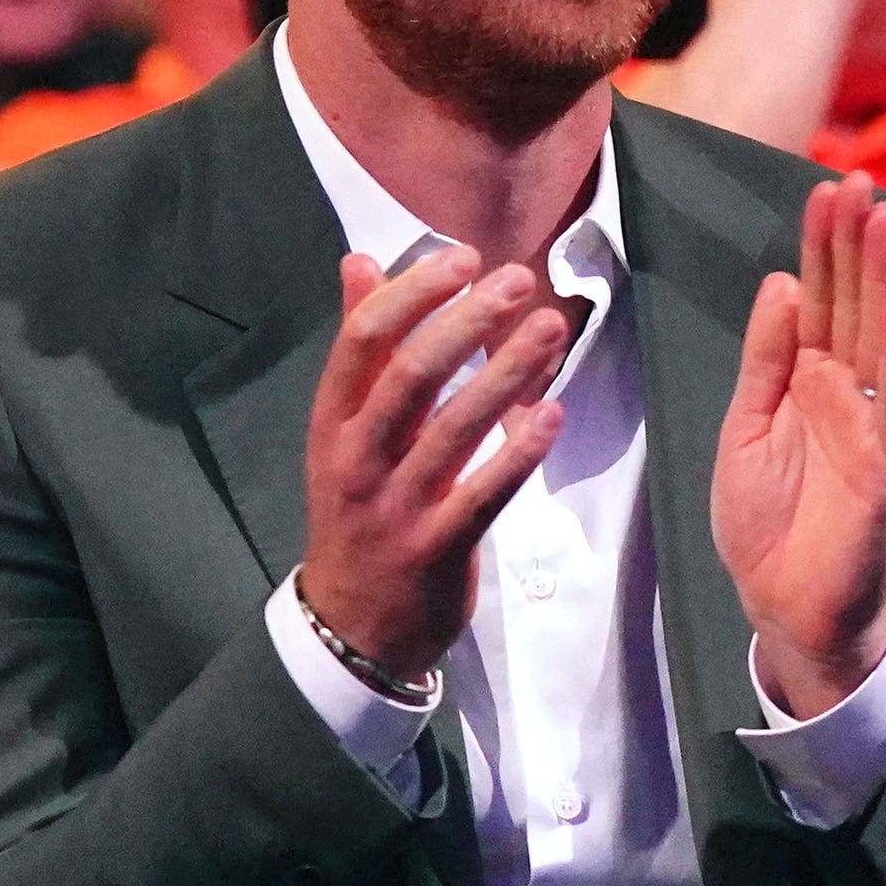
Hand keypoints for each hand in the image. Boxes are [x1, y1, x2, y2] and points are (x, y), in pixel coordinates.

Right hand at [298, 248, 572, 684]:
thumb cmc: (357, 512)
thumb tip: (360, 261)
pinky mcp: (436, 548)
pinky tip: (553, 414)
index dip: (413, 294)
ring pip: (454, 430)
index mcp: (332, 424)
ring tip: (551, 329)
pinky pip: (483, 494)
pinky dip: (519, 452)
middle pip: (410, 376)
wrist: (350, 627)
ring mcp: (395, 508)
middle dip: (467, 322)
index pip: (362, 343)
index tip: (462, 258)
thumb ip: (361, 349)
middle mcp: (357, 460)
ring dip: (507, 374)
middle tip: (518, 281)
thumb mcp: (343, 431)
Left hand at [713, 174, 885, 716]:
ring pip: (878, 338)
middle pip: (853, 304)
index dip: (821, 246)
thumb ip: (765, 360)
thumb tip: (782, 284)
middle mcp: (851, 395)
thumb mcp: (745, 428)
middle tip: (855, 178)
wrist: (785, 611)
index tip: (824, 188)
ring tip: (882, 218)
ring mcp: (873, 428)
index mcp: (813, 383)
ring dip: (881, 278)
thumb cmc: (770, 526)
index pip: (820, 299)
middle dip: (854, 242)